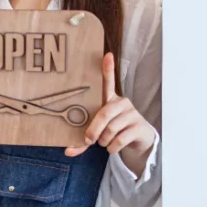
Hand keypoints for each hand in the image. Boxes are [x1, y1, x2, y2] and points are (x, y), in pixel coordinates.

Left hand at [65, 53, 155, 174]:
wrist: (137, 140)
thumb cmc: (112, 131)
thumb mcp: (98, 133)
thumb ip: (83, 140)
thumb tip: (67, 151)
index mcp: (109, 99)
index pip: (108, 81)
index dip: (108, 69)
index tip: (107, 55)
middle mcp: (121, 102)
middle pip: (104, 113)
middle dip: (93, 130)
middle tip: (89, 140)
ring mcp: (132, 113)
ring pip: (111, 129)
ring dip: (104, 141)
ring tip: (105, 142)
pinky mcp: (139, 126)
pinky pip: (120, 139)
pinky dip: (112, 147)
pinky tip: (113, 147)